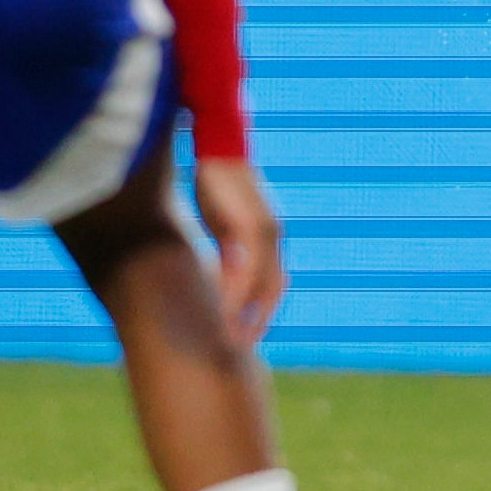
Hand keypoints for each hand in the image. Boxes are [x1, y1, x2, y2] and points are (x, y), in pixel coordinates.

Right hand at [196, 153, 286, 341]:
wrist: (219, 143)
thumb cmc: (217, 181)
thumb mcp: (221, 219)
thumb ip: (227, 246)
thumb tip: (223, 268)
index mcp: (268, 237)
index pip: (272, 283)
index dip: (262, 311)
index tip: (248, 333)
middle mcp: (273, 236)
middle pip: (273, 290)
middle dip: (259, 321)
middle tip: (241, 348)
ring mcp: (265, 231)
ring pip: (261, 284)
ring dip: (246, 314)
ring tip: (231, 337)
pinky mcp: (249, 225)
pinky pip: (246, 267)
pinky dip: (237, 291)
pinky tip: (224, 308)